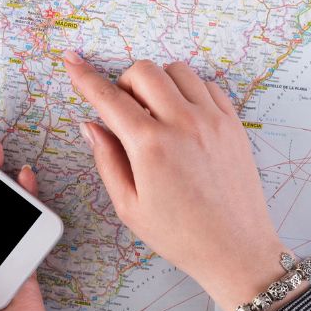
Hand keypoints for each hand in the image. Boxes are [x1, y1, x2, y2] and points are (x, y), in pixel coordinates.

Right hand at [62, 50, 295, 310]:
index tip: (73, 61)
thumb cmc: (182, 235)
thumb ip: (107, 159)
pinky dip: (190, 91)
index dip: (85, 76)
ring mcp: (214, 120)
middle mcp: (184, 123)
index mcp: (152, 146)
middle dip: (126, 82)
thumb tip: (91, 125)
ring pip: (179, 71)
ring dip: (159, 83)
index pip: (109, 97)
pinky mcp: (234, 124)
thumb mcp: (130, 206)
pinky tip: (183, 117)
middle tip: (125, 111)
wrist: (237, 249)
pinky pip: (208, 86)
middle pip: (146, 71)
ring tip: (156, 114)